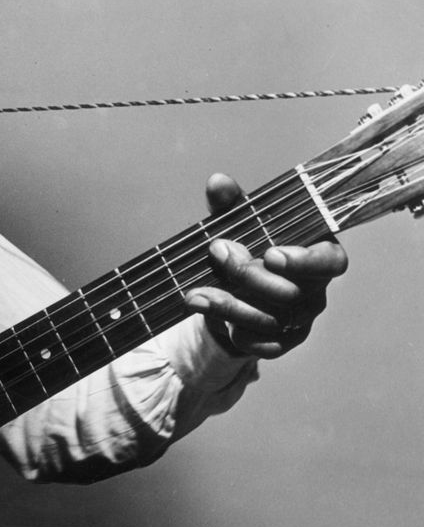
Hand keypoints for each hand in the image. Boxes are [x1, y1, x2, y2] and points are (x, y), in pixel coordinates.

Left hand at [184, 173, 347, 357]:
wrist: (231, 293)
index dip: (305, 261)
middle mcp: (314, 291)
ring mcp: (299, 321)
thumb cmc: (246, 249)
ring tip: (194, 293)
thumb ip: (231, 205)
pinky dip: (230, 328)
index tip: (270, 253)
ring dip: (228, 305)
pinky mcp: (279, 343)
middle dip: (247, 274)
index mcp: (317, 255)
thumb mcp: (238, 224)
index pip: (331, 262)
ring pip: (270, 320)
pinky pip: (258, 343)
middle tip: (216, 252)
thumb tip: (217, 182)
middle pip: (291, 292)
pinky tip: (207, 311)